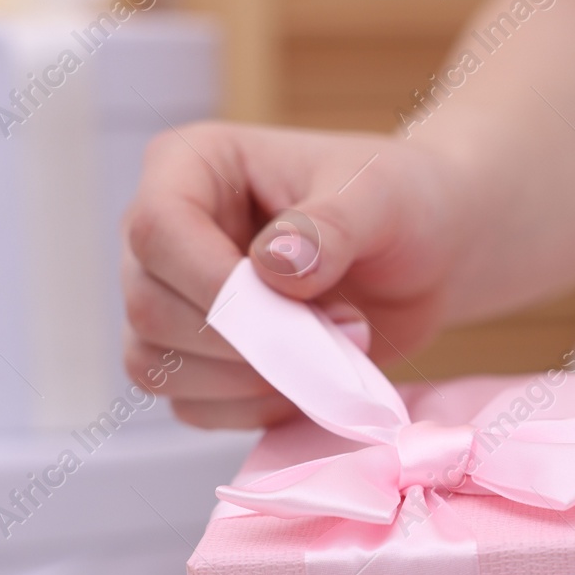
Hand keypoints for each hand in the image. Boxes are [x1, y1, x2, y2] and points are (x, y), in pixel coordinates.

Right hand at [121, 123, 467, 426]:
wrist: (425, 257)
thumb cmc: (400, 204)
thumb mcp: (381, 196)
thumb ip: (332, 224)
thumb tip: (274, 264)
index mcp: (188, 166)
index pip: (158, 230)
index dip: (213, 282)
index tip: (294, 306)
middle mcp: (161, 234)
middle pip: (149, 308)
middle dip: (246, 340)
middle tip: (338, 327)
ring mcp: (171, 301)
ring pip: (156, 366)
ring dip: (251, 380)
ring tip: (333, 348)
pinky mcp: (194, 361)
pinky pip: (193, 407)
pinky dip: (255, 408)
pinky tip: (312, 379)